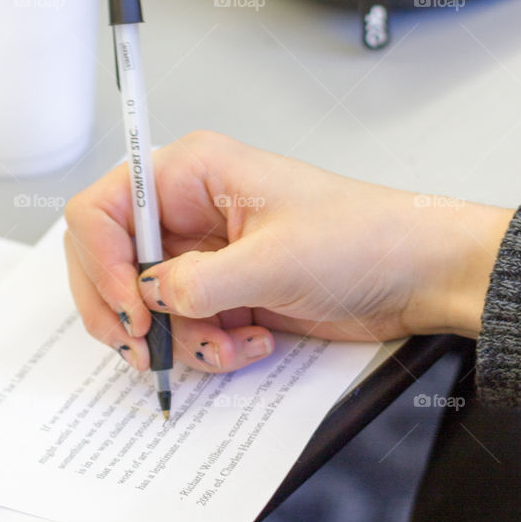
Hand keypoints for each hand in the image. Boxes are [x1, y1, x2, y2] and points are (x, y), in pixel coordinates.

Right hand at [64, 130, 512, 374]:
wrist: (418, 275)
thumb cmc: (364, 237)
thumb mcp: (274, 260)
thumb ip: (197, 283)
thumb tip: (149, 299)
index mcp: (191, 172)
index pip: (102, 210)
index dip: (103, 262)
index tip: (132, 308)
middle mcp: (186, 209)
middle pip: (110, 262)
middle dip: (128, 312)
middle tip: (148, 348)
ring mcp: (202, 255)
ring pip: (144, 306)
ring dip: (180, 339)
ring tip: (228, 345)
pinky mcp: (220, 292)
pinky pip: (182, 329)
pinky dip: (208, 348)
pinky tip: (252, 342)